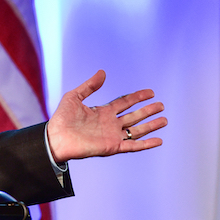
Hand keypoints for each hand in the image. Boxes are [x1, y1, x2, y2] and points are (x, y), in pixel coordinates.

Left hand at [46, 69, 166, 163]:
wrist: (55, 137)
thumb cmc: (61, 118)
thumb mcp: (74, 96)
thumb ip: (89, 85)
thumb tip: (102, 72)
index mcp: (102, 111)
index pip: (124, 103)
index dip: (137, 97)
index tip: (150, 92)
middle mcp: (110, 124)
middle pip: (134, 116)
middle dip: (148, 111)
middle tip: (161, 105)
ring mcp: (112, 135)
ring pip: (137, 130)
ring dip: (151, 125)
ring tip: (164, 120)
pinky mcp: (112, 146)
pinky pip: (133, 146)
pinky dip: (146, 144)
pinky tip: (159, 140)